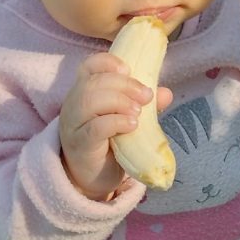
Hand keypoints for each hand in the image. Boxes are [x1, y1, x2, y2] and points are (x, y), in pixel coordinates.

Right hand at [59, 51, 172, 199]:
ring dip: (120, 102)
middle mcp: (74, 104)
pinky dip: (116, 122)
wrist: (93, 177)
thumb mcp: (127, 118)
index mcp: (85, 91)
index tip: (128, 70)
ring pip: (90, 101)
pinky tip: (132, 125)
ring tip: (138, 112)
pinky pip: (94, 128)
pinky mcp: (80, 144)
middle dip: (124, 85)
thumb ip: (142, 104)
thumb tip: (166, 93)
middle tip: (146, 96)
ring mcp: (74, 124)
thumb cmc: (109, 142)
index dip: (108, 62)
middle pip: (93, 82)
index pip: (89, 66)